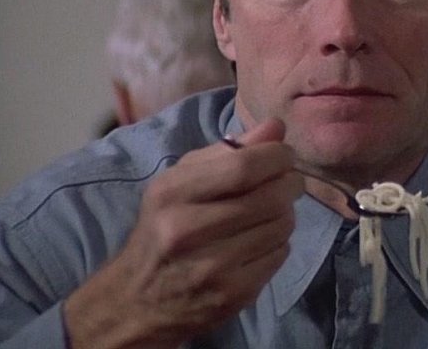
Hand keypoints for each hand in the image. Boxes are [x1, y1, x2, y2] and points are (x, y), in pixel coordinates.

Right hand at [63, 118, 302, 348]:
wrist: (136, 301)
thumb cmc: (163, 227)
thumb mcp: (181, 182)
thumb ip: (228, 151)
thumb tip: (276, 127)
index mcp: (172, 193)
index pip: (244, 166)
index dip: (278, 156)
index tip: (285, 156)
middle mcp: (186, 230)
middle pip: (270, 197)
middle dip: (291, 184)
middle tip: (289, 183)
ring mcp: (211, 267)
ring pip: (281, 225)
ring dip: (285, 214)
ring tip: (269, 214)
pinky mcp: (232, 295)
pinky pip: (280, 255)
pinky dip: (279, 243)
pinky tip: (259, 243)